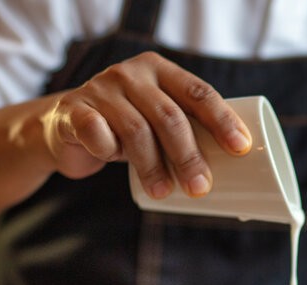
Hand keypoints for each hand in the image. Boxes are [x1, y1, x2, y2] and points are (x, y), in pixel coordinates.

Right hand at [41, 51, 251, 197]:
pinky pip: (96, 132)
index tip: (241, 149)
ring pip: (136, 130)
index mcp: (160, 70)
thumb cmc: (124, 128)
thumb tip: (234, 178)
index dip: (222, 120)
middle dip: (189, 155)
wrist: (65, 127)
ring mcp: (100, 89)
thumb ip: (183, 132)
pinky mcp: (74, 109)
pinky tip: (111, 159)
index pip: (198, 92)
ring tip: (164, 192)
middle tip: (200, 186)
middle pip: (169, 116)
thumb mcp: (154, 121)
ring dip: (154, 167)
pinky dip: (107, 150)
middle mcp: (131, 73)